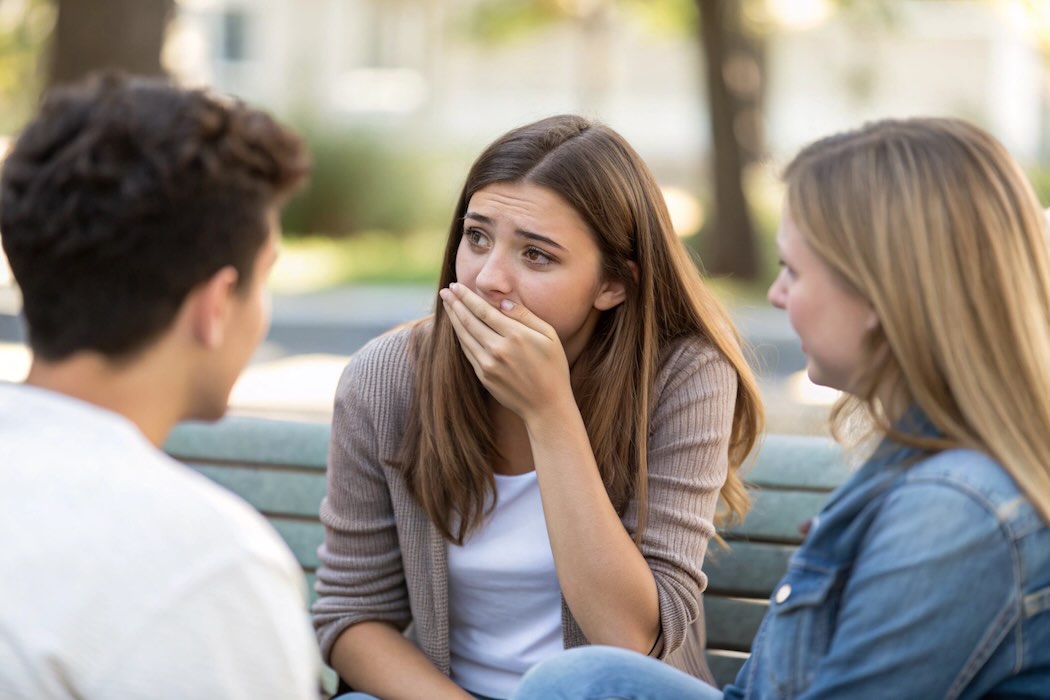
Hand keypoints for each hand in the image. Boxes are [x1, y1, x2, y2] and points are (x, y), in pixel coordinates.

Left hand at [438, 283, 572, 421]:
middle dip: (455, 304)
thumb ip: (526, 316)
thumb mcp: (550, 336)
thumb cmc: (553, 368)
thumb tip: (502, 303)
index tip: (456, 286)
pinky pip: (467, 352)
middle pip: (469, 321)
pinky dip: (460, 337)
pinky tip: (457, 327)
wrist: (547, 406)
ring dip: (453, 319)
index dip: (467, 297)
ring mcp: (488, 364)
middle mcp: (498, 349)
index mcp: (516, 335)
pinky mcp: (483, 376)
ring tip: (447, 305)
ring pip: (464, 336)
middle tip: (445, 291)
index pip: (483, 311)